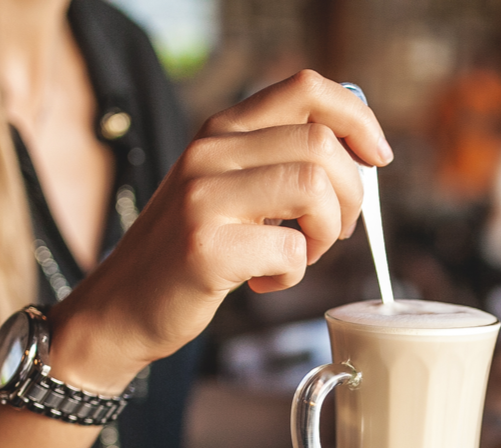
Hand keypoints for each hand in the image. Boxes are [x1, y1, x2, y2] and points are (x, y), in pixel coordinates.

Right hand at [49, 71, 392, 388]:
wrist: (123, 305)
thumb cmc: (190, 249)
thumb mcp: (226, 186)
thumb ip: (277, 161)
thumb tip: (361, 153)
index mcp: (221, 130)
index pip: (306, 88)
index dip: (357, 117)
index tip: (378, 156)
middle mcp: (210, 152)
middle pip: (323, 144)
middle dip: (350, 197)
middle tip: (331, 232)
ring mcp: (204, 198)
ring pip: (314, 189)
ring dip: (326, 233)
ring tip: (300, 255)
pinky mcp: (206, 248)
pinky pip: (290, 250)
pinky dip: (293, 275)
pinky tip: (263, 282)